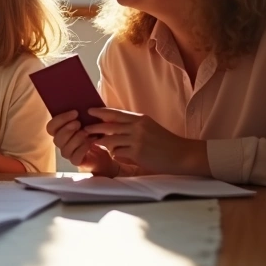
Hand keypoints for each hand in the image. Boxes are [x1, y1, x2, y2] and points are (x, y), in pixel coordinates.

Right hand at [46, 110, 118, 176]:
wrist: (107, 147)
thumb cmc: (96, 130)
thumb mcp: (90, 120)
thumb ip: (83, 114)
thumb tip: (83, 106)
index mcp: (61, 131)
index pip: (51, 127)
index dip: (60, 120)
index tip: (75, 112)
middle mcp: (62, 143)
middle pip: (56, 138)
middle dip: (67, 129)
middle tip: (78, 123)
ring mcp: (68, 153)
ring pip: (65, 149)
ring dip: (76, 139)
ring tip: (86, 133)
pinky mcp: (76, 161)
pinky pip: (75, 157)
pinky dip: (83, 148)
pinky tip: (92, 142)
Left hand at [86, 108, 209, 176]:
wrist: (181, 154)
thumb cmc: (165, 142)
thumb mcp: (149, 127)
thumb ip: (133, 126)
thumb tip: (115, 127)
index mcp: (140, 118)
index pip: (116, 113)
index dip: (101, 112)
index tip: (90, 111)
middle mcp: (137, 126)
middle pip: (109, 125)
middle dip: (95, 127)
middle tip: (84, 128)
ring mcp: (136, 139)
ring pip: (111, 139)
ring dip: (101, 142)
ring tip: (94, 143)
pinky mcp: (137, 152)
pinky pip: (118, 152)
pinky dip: (114, 154)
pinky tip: (114, 155)